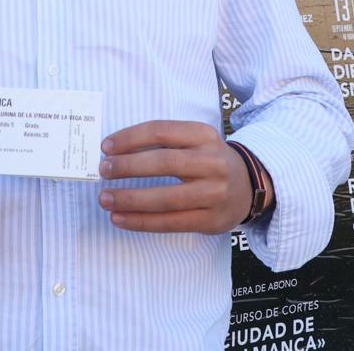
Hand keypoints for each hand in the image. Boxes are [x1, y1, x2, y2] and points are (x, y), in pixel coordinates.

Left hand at [97, 121, 265, 233]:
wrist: (249, 187)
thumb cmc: (208, 160)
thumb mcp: (196, 140)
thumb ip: (164, 142)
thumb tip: (116, 151)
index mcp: (204, 135)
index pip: (161, 131)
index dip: (130, 138)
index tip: (106, 146)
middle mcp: (212, 162)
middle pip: (164, 162)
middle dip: (128, 166)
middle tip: (104, 171)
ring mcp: (214, 193)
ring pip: (166, 198)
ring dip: (130, 199)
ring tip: (105, 198)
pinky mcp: (210, 221)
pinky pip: (170, 222)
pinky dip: (141, 221)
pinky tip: (120, 218)